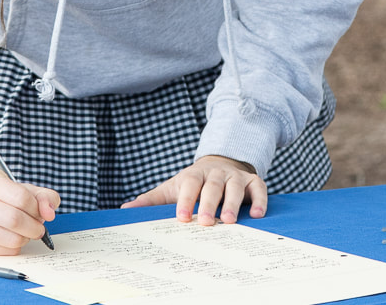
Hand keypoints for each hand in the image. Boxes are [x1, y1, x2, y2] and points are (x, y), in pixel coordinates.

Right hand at [0, 167, 59, 254]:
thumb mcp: (17, 186)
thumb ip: (42, 195)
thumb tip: (50, 213)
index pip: (20, 197)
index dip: (37, 208)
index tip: (39, 211)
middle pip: (14, 220)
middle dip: (35, 226)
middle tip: (38, 226)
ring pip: (11, 239)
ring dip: (26, 237)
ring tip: (24, 230)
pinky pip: (4, 252)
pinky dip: (15, 247)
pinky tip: (10, 236)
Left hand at [120, 155, 266, 225]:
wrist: (220, 163)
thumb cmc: (193, 183)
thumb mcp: (172, 188)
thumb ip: (152, 200)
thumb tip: (125, 208)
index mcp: (193, 175)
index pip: (189, 186)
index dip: (185, 201)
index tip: (182, 218)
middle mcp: (215, 174)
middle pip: (212, 187)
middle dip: (209, 204)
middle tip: (206, 222)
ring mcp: (234, 176)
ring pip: (235, 188)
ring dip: (233, 204)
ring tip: (230, 221)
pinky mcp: (253, 181)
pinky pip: (259, 188)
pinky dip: (260, 200)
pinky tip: (257, 215)